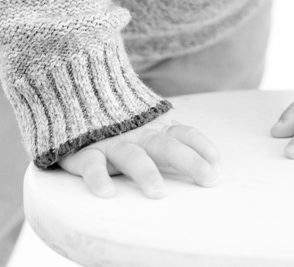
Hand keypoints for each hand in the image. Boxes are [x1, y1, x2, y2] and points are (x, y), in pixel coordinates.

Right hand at [59, 111, 219, 197]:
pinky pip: (92, 166)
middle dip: (190, 161)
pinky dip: (98, 179)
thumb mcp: (148, 131)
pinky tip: (106, 193)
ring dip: (146, 172)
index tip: (218, 165)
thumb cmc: (118, 127)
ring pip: (132, 156)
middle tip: (209, 180)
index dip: (203, 147)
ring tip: (159, 192)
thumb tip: (210, 167)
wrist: (74, 100)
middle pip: (167, 145)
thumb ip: (171, 143)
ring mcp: (112, 143)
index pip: (184, 134)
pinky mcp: (85, 153)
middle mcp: (137, 135)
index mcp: (154, 129)